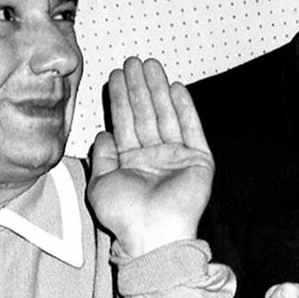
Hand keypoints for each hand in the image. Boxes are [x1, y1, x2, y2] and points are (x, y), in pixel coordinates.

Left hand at [88, 57, 214, 257]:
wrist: (152, 235)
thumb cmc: (124, 218)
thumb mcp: (101, 185)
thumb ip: (102, 157)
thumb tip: (103, 134)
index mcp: (131, 163)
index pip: (125, 123)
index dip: (121, 99)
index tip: (117, 76)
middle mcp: (154, 158)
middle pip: (146, 114)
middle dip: (140, 87)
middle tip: (134, 62)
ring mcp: (176, 158)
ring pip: (166, 116)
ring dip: (159, 90)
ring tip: (151, 66)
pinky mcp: (198, 161)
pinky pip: (192, 129)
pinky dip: (186, 108)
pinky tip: (176, 88)